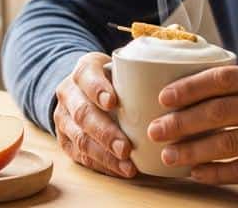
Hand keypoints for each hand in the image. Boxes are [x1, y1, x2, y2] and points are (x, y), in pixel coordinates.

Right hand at [53, 52, 136, 177]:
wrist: (84, 89)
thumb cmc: (114, 79)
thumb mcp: (122, 67)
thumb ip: (141, 71)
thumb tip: (174, 78)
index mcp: (84, 70)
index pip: (86, 76)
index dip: (97, 89)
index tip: (112, 102)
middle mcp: (69, 93)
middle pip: (82, 113)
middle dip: (105, 132)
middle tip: (125, 148)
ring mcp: (63, 118)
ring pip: (80, 139)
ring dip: (105, 155)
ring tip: (127, 166)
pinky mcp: (65, 140)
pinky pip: (81, 156)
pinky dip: (103, 165)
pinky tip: (121, 170)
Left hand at [146, 64, 237, 186]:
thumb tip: (201, 90)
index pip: (222, 78)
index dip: (189, 88)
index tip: (164, 97)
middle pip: (218, 112)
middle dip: (181, 122)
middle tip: (156, 129)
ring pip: (227, 143)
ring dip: (193, 150)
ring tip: (170, 155)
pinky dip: (217, 173)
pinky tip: (198, 173)